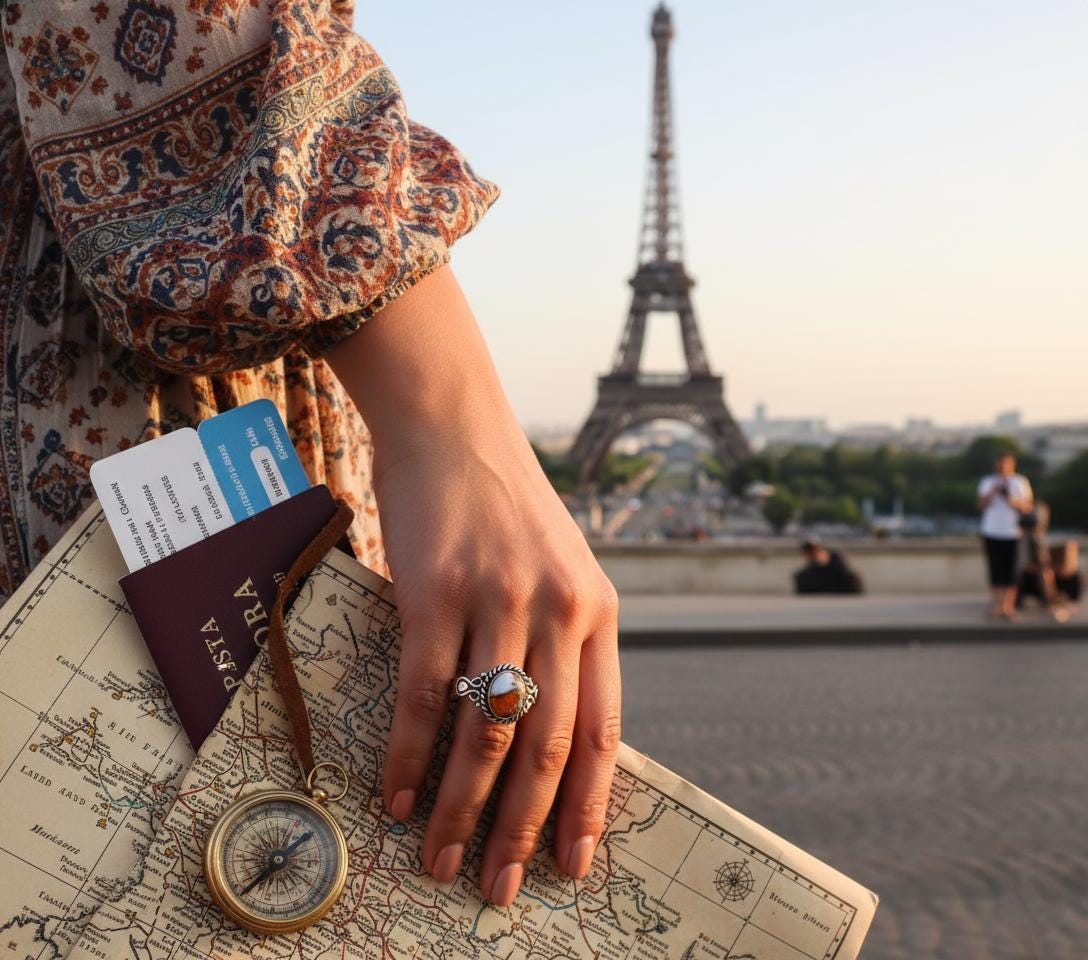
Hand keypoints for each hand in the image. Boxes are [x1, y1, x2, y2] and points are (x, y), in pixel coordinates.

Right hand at [327, 266, 620, 905]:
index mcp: (598, 612)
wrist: (454, 424)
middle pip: (546, 745)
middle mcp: (559, 610)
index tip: (574, 865)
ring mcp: (499, 599)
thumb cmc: (502, 505)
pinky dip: (408, 754)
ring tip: (439, 860)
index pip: (604, 730)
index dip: (588, 806)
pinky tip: (394, 794)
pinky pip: (424, 693)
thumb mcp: (560, 568)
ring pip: (486, 731)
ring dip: (460, 808)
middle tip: (502, 889)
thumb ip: (563, 642)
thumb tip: (546, 735)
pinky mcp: (436, 591)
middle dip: (523, 828)